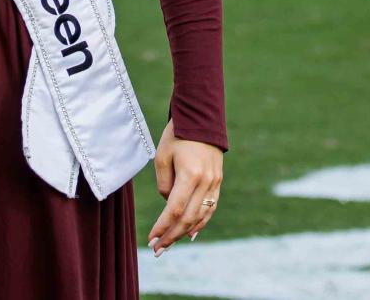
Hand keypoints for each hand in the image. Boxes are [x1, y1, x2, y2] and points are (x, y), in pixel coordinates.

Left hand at [146, 117, 222, 255]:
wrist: (202, 119)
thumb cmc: (177, 136)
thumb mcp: (163, 156)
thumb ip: (164, 184)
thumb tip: (169, 205)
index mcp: (191, 175)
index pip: (175, 209)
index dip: (163, 226)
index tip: (151, 238)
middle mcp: (206, 182)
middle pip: (188, 219)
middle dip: (171, 236)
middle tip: (157, 249)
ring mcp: (215, 184)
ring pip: (201, 217)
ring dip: (184, 233)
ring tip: (169, 245)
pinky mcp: (217, 183)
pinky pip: (210, 209)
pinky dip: (200, 223)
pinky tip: (190, 234)